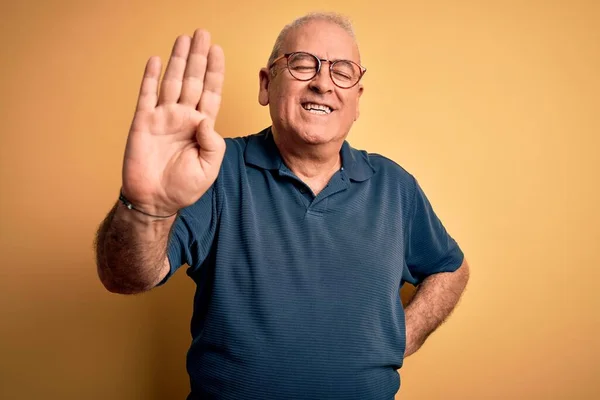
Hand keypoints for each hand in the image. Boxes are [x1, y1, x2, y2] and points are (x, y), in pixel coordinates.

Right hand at [121, 29, 225, 214]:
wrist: (155, 201)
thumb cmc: (183, 188)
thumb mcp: (209, 168)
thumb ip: (212, 144)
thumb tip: (206, 120)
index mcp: (201, 127)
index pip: (210, 93)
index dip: (214, 72)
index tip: (218, 51)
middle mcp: (183, 117)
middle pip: (192, 80)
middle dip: (198, 57)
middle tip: (202, 34)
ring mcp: (163, 118)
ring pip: (172, 82)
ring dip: (177, 60)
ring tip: (184, 39)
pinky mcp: (143, 123)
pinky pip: (147, 95)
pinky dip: (151, 78)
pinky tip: (156, 61)